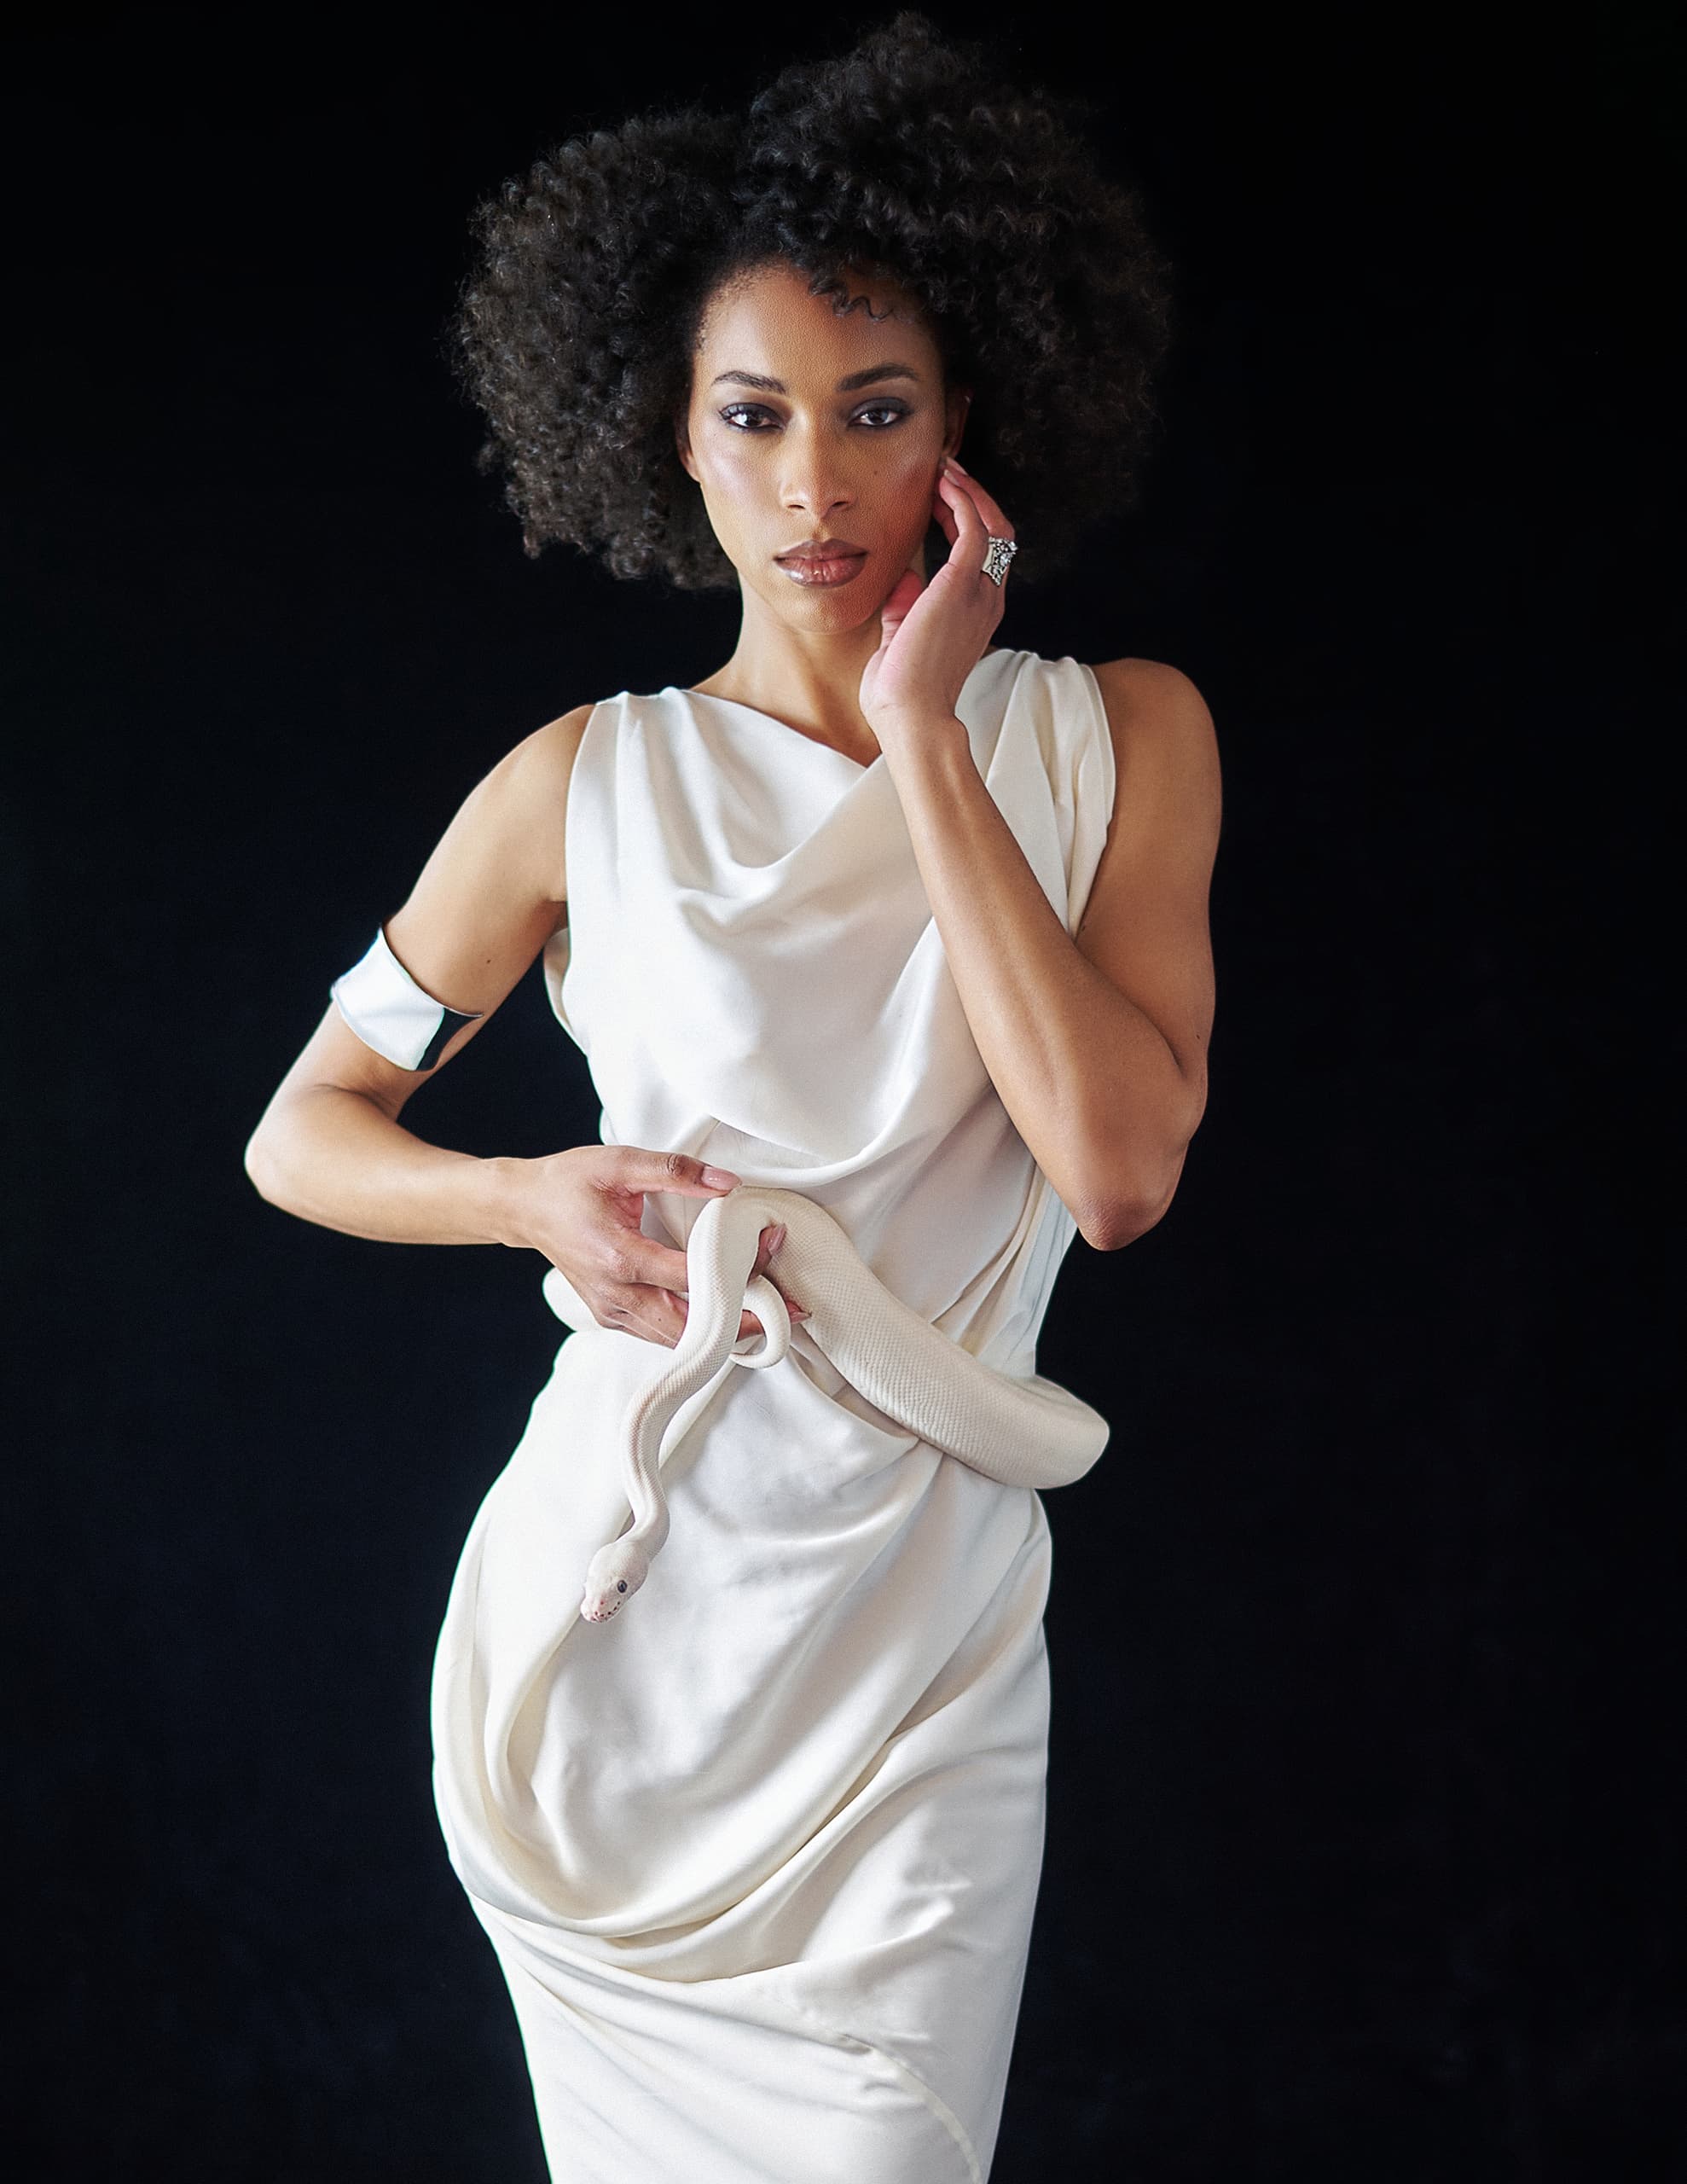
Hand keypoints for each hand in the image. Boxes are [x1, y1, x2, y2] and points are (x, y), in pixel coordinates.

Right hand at [502, 1145, 807, 1348]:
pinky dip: (698, 1332)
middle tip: (792, 1310)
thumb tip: (730, 1185)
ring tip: (770, 1314)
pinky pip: (663, 1335)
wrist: (524, 1208)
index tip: (774, 1247)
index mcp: (618, 1257)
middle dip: (744, 1322)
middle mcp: (616, 1295)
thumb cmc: (569, 1181)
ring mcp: (613, 1313)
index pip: (693, 1276)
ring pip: (678, 1341)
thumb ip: (675, 1170)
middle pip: (691, 1328)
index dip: (739, 1267)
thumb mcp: (619, 1161)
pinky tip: (730, 1314)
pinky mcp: (613, 1317)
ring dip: (724, 1332)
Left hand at [857, 454, 1017, 745]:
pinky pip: (974, 528)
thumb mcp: (901, 638)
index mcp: (977, 613)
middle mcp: (986, 600)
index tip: (939, 497)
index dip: (966, 519)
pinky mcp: (962, 585)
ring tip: (945, 469)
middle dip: (974, 497)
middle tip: (946, 473)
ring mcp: (979, 593)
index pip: (983, 554)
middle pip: (998, 532)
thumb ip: (905, 606)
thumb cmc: (902, 691)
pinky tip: (943, 484)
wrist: (910, 716)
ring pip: (993, 524)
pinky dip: (961, 500)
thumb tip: (903, 576)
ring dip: (969, 492)